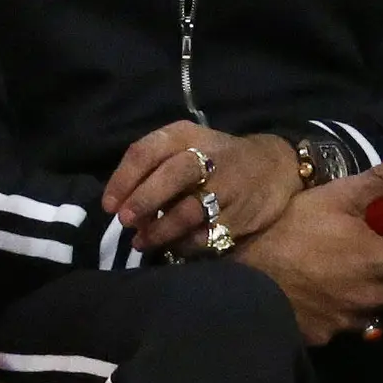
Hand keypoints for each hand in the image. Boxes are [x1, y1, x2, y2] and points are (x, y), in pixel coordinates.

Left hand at [107, 123, 305, 256]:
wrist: (275, 166)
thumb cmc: (215, 157)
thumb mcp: (186, 146)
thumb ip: (153, 168)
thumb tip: (119, 204)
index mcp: (185, 135)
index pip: (146, 150)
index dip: (123, 179)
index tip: (108, 205)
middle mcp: (208, 155)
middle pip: (171, 175)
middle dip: (143, 200)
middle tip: (125, 222)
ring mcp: (228, 185)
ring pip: (189, 209)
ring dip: (160, 230)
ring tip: (141, 241)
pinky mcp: (241, 214)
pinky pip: (207, 234)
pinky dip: (185, 244)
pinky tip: (171, 248)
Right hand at [234, 153, 382, 344]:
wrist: (247, 276)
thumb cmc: (293, 229)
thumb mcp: (336, 195)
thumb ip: (380, 180)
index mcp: (380, 260)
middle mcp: (372, 294)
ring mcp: (347, 319)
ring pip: (375, 314)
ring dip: (374, 300)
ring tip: (360, 287)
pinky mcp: (324, 335)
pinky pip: (344, 328)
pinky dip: (343, 316)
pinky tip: (328, 304)